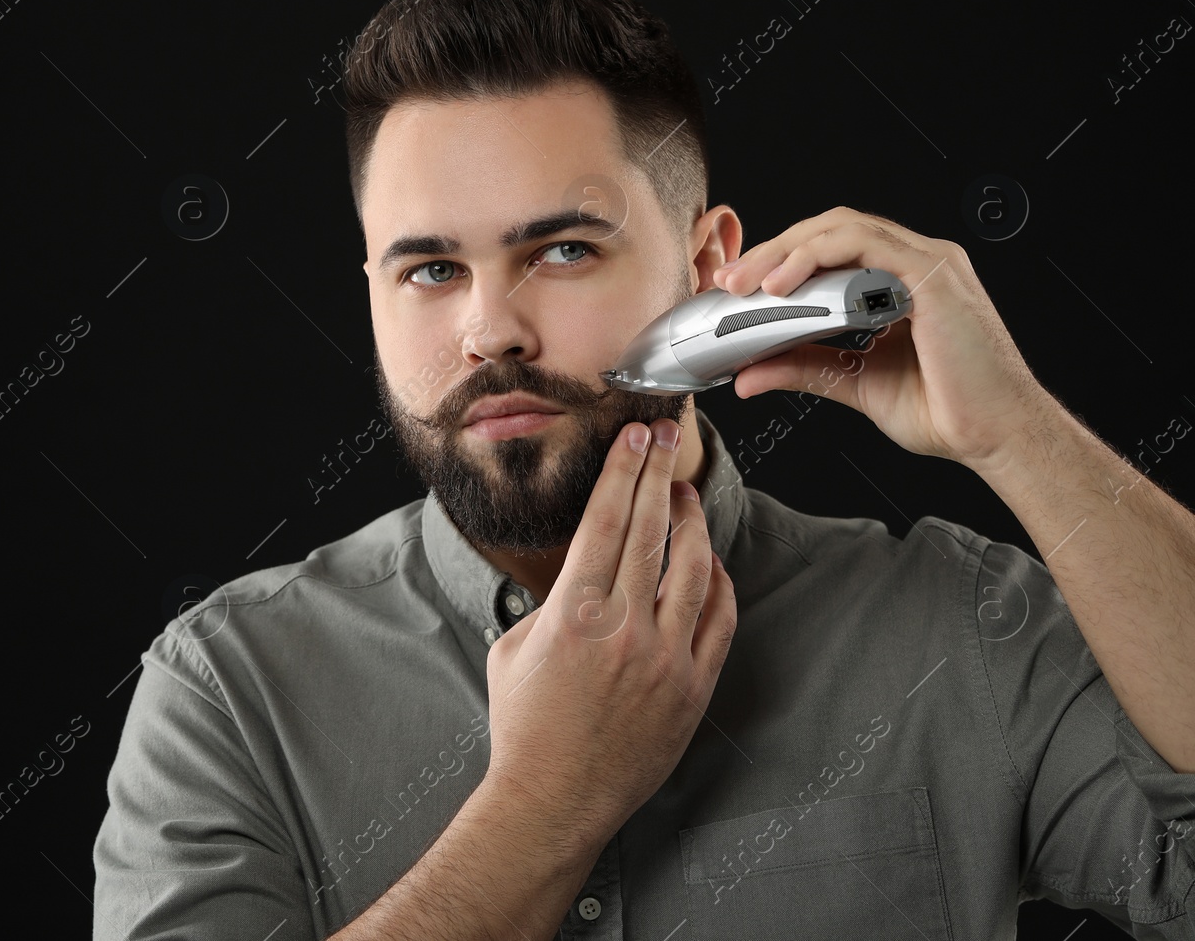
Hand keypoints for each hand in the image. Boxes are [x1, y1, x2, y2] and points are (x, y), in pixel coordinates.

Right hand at [482, 418, 736, 847]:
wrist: (554, 800)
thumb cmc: (524, 726)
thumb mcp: (514, 648)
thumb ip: (550, 603)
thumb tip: (579, 574)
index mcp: (574, 614)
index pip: (607, 520)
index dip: (624, 470)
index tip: (634, 434)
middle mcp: (625, 629)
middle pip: (651, 529)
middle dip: (659, 471)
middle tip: (666, 433)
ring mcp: (666, 659)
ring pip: (694, 568)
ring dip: (691, 520)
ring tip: (685, 491)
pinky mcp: (693, 688)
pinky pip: (718, 620)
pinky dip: (718, 583)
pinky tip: (709, 562)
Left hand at [712, 206, 1050, 473]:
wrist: (996, 437)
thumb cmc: (946, 411)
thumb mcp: (855, 382)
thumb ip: (805, 368)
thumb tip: (746, 375)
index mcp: (903, 280)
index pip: (833, 247)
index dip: (783, 258)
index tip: (738, 285)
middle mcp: (918, 261)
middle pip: (831, 229)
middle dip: (774, 250)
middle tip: (729, 281)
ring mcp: (929, 263)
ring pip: (841, 227)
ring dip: (785, 250)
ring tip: (746, 283)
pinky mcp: (933, 275)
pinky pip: (863, 245)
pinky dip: (814, 257)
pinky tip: (782, 285)